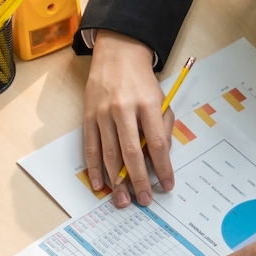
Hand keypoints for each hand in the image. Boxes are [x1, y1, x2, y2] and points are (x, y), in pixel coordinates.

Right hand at [83, 31, 169, 207]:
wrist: (118, 55)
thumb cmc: (142, 82)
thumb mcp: (161, 100)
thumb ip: (163, 128)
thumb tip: (159, 160)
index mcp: (147, 104)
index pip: (157, 143)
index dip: (163, 168)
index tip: (166, 186)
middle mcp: (123, 109)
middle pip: (131, 152)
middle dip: (138, 180)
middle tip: (144, 200)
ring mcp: (103, 113)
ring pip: (109, 153)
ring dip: (116, 181)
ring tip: (122, 200)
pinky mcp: (88, 116)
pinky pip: (91, 147)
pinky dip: (94, 168)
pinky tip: (99, 184)